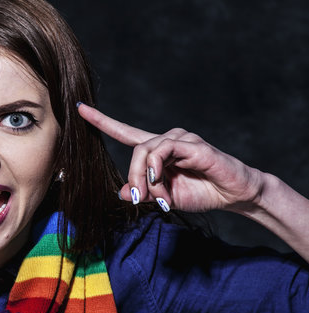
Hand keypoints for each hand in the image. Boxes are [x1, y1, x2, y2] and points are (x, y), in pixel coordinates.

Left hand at [78, 103, 264, 212]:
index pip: (124, 131)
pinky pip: (163, 151)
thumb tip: (120, 193)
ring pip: (145, 150)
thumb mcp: (165, 197)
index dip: (102, 121)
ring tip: (159, 197)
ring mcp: (181, 139)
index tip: (81, 109)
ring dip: (145, 178)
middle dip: (132, 177)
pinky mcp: (193, 144)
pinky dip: (157, 169)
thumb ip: (143, 193)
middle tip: (137, 199)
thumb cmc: (202, 192)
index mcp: (157, 150)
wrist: (234, 195)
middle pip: (134, 149)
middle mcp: (167, 139)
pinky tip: (162, 182)